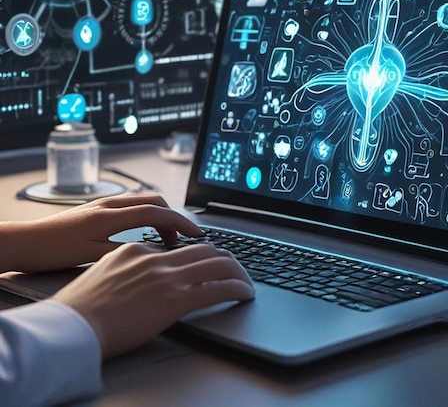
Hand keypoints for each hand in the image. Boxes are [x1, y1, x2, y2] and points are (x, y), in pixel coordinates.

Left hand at [0, 193, 203, 272]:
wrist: (23, 241)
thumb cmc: (52, 251)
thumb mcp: (92, 257)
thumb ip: (123, 251)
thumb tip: (151, 252)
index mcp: (110, 216)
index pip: (156, 214)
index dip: (180, 223)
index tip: (195, 234)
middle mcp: (109, 204)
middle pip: (154, 202)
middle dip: (174, 218)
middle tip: (183, 239)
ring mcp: (102, 205)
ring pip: (143, 202)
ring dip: (160, 216)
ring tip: (166, 239)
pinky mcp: (97, 209)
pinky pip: (131, 206)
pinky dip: (145, 216)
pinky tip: (143, 233)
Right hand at [53, 242, 254, 358]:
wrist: (72, 328)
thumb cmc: (80, 309)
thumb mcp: (103, 274)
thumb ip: (127, 267)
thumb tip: (145, 271)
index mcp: (136, 250)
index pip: (179, 249)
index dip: (199, 256)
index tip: (209, 263)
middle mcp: (155, 258)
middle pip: (204, 250)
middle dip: (226, 258)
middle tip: (236, 268)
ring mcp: (166, 277)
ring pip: (217, 264)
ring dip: (238, 272)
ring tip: (246, 281)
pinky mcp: (175, 300)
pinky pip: (217, 289)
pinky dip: (237, 288)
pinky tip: (245, 293)